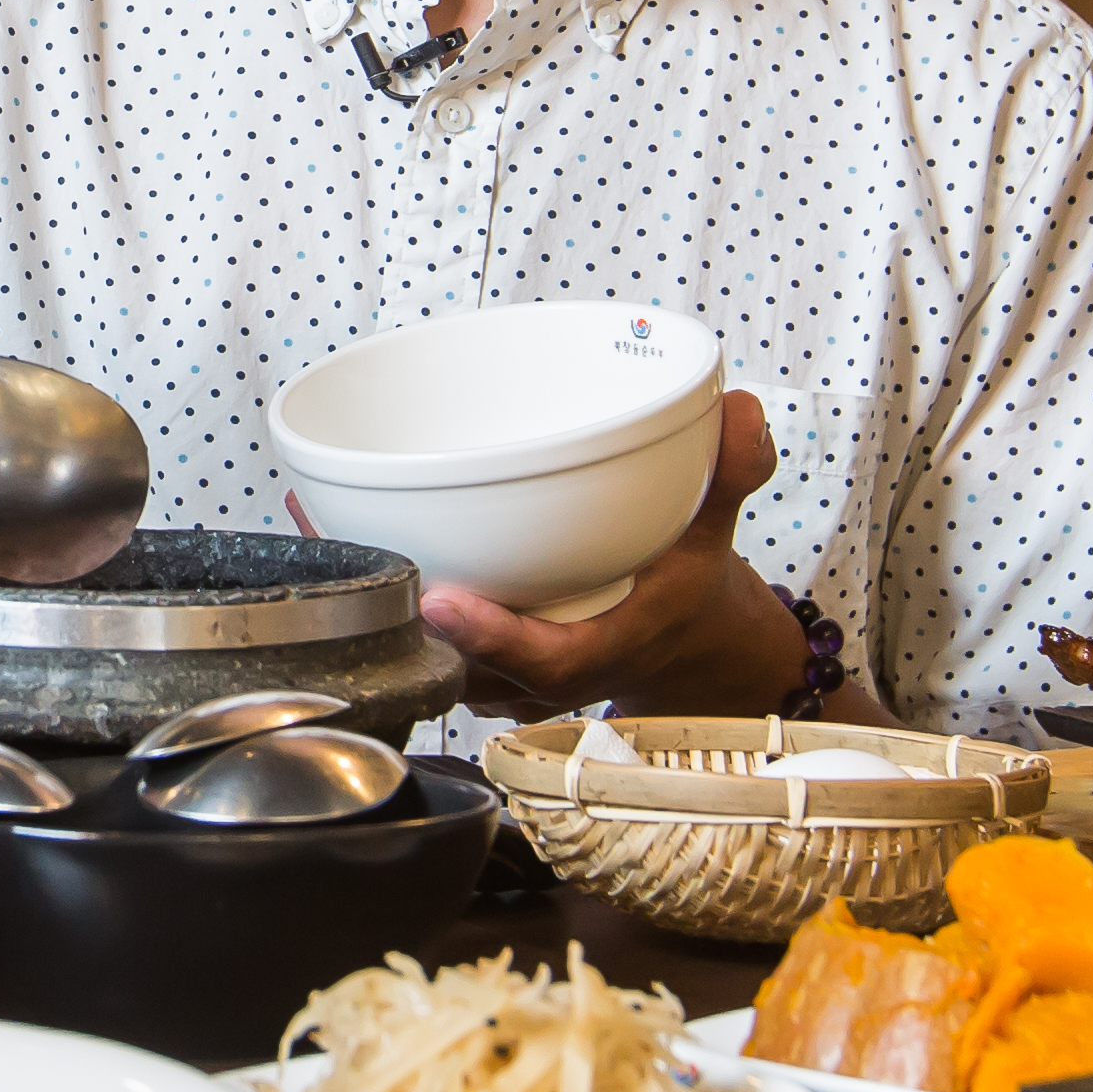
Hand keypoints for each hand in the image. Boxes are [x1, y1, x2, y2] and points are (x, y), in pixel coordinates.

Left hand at [401, 391, 805, 720]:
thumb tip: (737, 409)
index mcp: (614, 644)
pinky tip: (366, 565)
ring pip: (446, 670)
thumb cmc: (685, 581)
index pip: (550, 661)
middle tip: (382, 571)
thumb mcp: (716, 527)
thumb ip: (729, 470)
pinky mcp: (492, 671)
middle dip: (424, 631)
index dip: (497, 641)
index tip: (445, 603)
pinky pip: (439, 655)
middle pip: (477, 672)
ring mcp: (518, 682)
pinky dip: (403, 618)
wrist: (684, 639)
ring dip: (401, 628)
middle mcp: (556, 676)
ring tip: (355, 561)